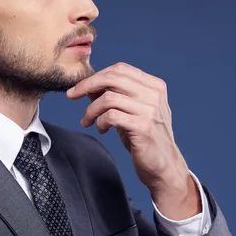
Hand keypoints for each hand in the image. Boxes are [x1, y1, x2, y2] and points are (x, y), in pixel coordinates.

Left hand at [66, 62, 200, 219]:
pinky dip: (99, 122)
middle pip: (113, 77)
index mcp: (154, 86)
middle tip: (71, 95)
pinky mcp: (143, 127)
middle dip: (87, 85)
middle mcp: (154, 95)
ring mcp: (150, 110)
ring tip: (88, 121)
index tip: (78, 87)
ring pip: (108, 98)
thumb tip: (88, 86)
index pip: (120, 69)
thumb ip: (114, 97)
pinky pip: (111, 116)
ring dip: (91, 110)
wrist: (164, 166)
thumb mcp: (130, 112)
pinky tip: (101, 129)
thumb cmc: (145, 138)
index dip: (96, 75)